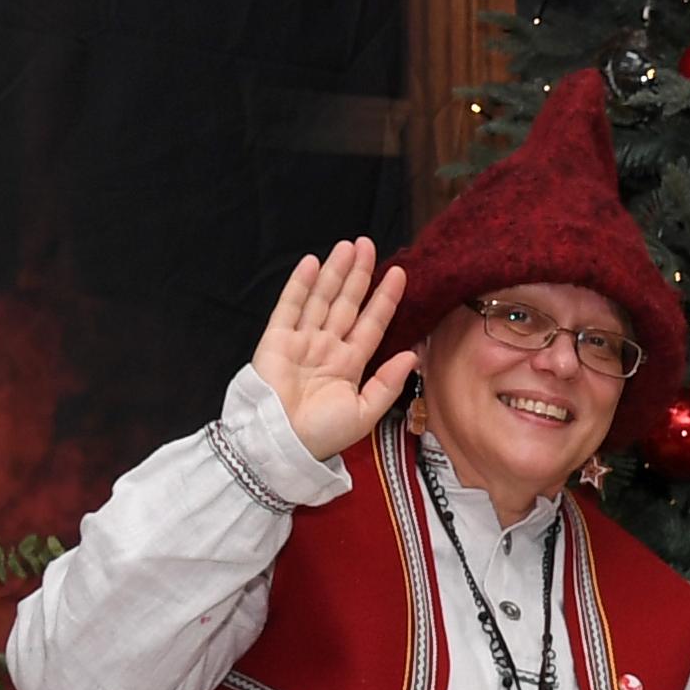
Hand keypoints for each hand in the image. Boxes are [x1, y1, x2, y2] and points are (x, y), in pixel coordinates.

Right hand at [253, 237, 417, 461]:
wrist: (283, 444)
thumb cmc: (322, 435)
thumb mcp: (365, 413)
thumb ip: (388, 383)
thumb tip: (413, 355)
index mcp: (349, 365)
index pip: (371, 324)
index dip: (384, 299)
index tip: (400, 275)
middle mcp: (327, 348)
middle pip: (347, 304)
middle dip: (359, 275)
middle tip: (369, 245)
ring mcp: (301, 341)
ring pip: (322, 299)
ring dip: (335, 272)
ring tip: (348, 246)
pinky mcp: (276, 340)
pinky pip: (290, 306)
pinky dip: (301, 285)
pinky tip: (313, 263)